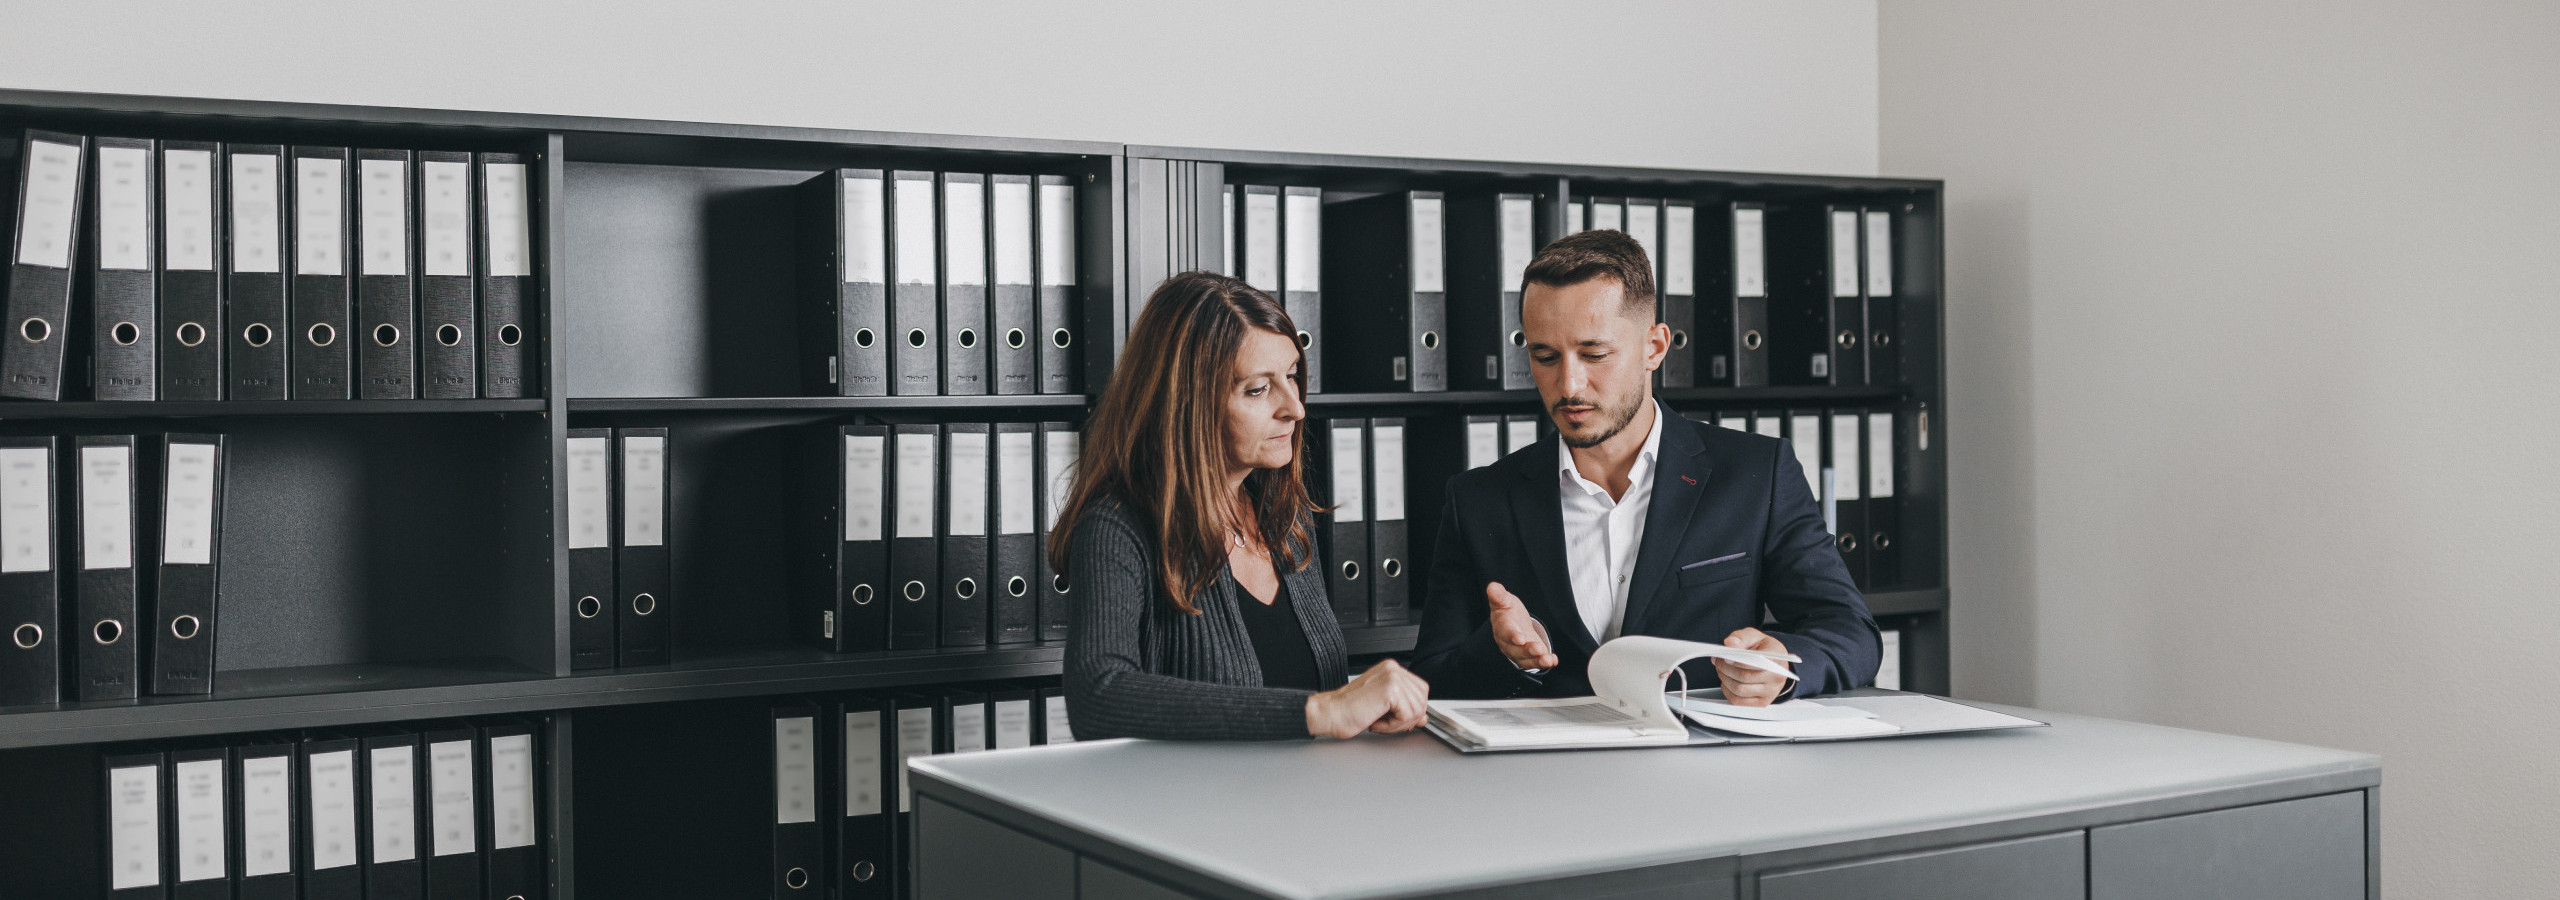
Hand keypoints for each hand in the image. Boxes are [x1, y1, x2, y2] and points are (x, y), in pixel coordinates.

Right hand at [1305, 659, 1430, 738]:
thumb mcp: (1383, 707)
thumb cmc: (1349, 710)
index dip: (1413, 710)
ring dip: (1398, 724)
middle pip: (1422, 700)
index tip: (1397, 719)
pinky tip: (1376, 722)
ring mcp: (1393, 677)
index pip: (1420, 691)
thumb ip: (1405, 708)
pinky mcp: (1391, 689)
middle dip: (1407, 719)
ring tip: (1378, 721)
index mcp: (1391, 670)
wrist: (1330, 714)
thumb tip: (1423, 717)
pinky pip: (1407, 716)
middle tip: (1385, 722)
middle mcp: (1393, 669)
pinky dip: (1392, 726)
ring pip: (1416, 710)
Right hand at [1486, 582, 1557, 670]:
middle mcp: (1508, 643)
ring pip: (1525, 660)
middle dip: (1527, 651)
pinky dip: (1544, 662)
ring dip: (1537, 661)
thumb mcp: (1505, 600)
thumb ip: (1499, 595)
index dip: (1512, 635)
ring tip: (1547, 660)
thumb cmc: (1507, 610)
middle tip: (1538, 649)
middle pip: (1516, 650)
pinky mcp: (1528, 658)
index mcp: (1501, 627)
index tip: (1520, 638)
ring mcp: (1517, 652)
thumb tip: (1491, 587)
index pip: (1505, 632)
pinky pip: (1534, 663)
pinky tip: (1553, 660)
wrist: (1513, 622)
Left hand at [1711, 627, 1792, 706]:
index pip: (1753, 663)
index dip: (1735, 661)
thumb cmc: (1763, 648)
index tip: (1725, 657)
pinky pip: (1739, 701)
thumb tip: (1730, 643)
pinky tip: (1727, 682)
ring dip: (1725, 680)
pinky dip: (1727, 692)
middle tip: (1718, 661)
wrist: (1774, 662)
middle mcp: (1777, 678)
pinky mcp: (1762, 702)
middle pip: (1744, 677)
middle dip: (1725, 668)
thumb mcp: (1754, 636)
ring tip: (1722, 670)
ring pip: (1739, 690)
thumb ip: (1741, 637)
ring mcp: (1770, 692)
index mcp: (1776, 659)